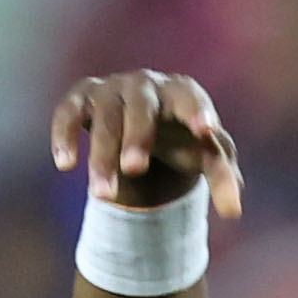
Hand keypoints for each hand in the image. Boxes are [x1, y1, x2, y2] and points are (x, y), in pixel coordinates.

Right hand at [50, 70, 244, 218]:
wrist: (144, 126)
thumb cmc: (180, 140)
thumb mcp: (204, 157)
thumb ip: (223, 179)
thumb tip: (233, 212)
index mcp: (181, 93)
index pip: (190, 97)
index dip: (197, 110)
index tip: (205, 129)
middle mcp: (145, 85)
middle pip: (141, 109)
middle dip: (137, 137)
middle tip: (135, 170)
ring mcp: (111, 90)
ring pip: (105, 118)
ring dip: (102, 155)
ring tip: (103, 195)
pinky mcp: (81, 99)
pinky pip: (68, 112)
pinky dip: (64, 135)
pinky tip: (66, 165)